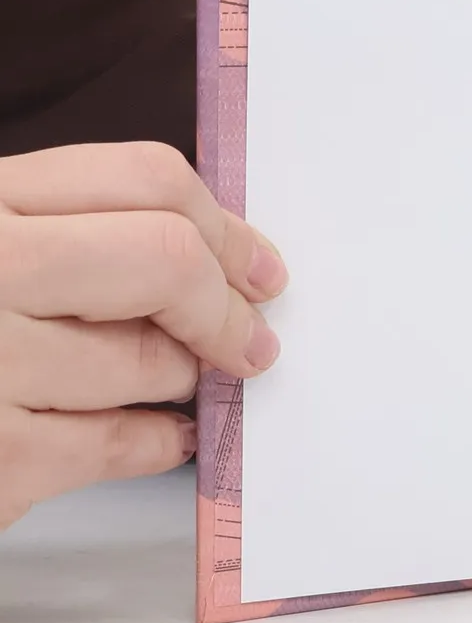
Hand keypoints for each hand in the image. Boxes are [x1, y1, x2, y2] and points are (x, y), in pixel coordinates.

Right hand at [0, 143, 285, 528]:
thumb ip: (64, 232)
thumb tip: (216, 254)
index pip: (143, 178)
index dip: (224, 225)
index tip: (256, 265)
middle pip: (164, 260)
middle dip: (224, 306)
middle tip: (249, 338)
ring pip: (150, 361)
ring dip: (181, 379)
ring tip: (175, 383)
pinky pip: (120, 445)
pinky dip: (159, 443)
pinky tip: (165, 437)